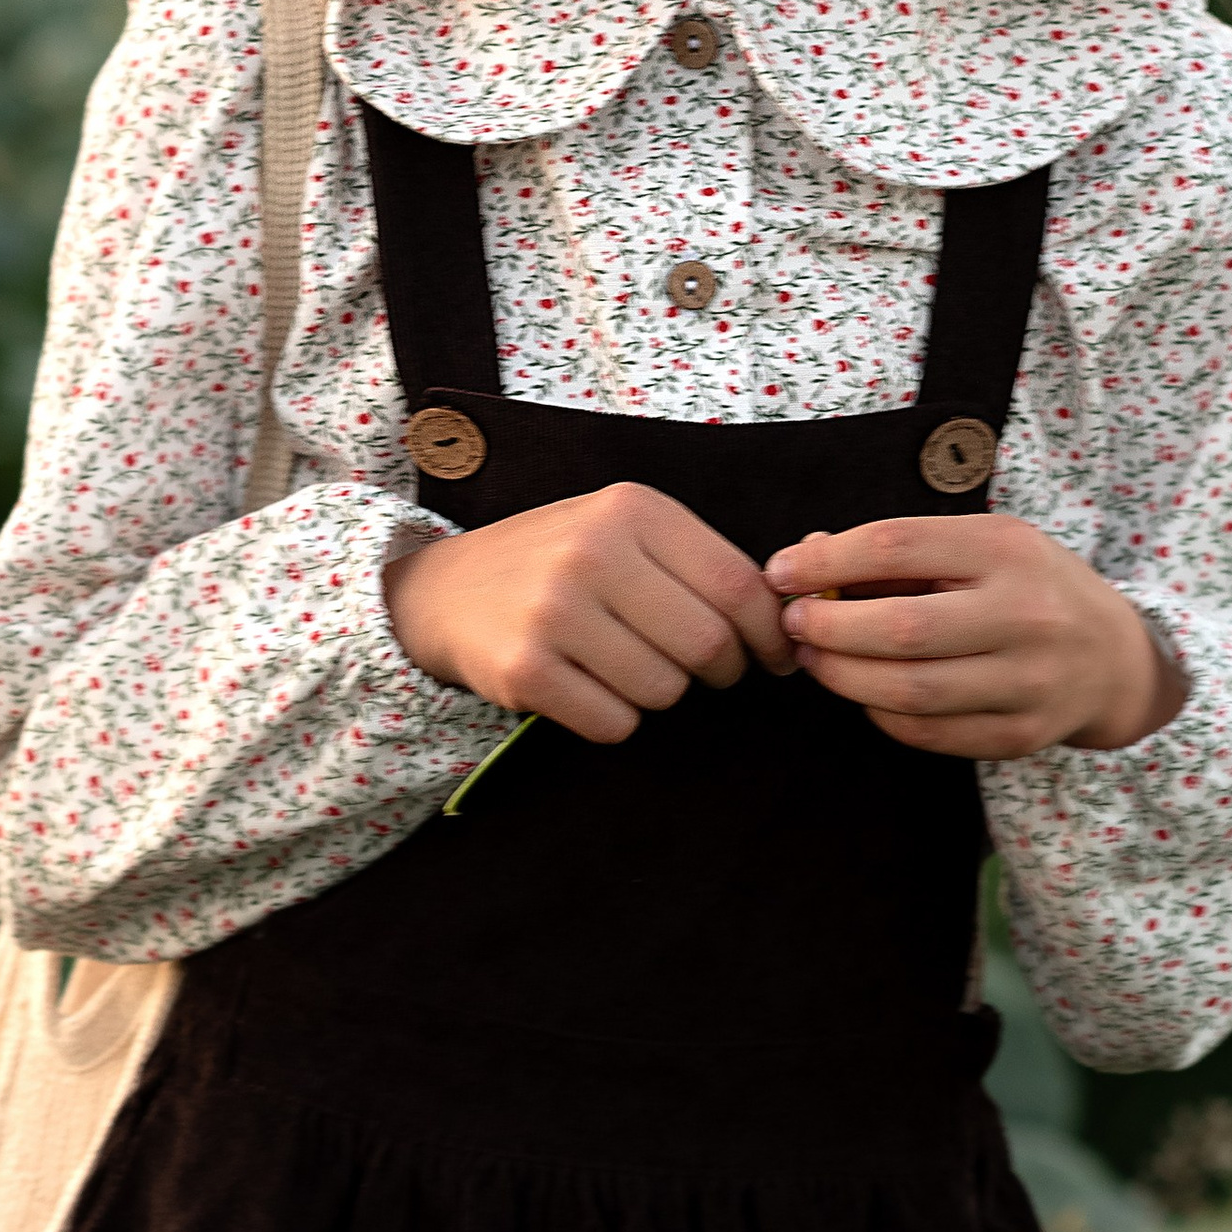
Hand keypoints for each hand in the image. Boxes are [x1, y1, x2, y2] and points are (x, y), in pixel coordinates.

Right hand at [383, 482, 793, 743]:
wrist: (440, 592)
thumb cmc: (556, 564)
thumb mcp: (622, 531)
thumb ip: (699, 563)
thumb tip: (791, 616)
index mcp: (631, 508)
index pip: (739, 586)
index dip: (770, 635)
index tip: (773, 656)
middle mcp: (592, 551)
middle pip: (708, 645)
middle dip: (718, 671)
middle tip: (699, 671)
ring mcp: (553, 611)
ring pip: (664, 690)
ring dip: (658, 693)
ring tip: (621, 665)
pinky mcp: (524, 670)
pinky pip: (614, 723)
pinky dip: (612, 718)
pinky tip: (583, 687)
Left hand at [765, 512, 1186, 757]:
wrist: (1115, 657)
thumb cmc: (1028, 588)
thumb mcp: (981, 546)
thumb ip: (900, 552)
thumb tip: (803, 561)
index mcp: (1008, 550)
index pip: (898, 546)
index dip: (826, 560)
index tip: (783, 572)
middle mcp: (1026, 615)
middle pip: (900, 628)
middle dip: (829, 627)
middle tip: (796, 623)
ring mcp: (1029, 682)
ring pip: (909, 691)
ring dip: (843, 677)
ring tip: (818, 658)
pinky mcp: (1021, 735)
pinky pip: (928, 733)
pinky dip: (882, 714)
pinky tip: (866, 692)